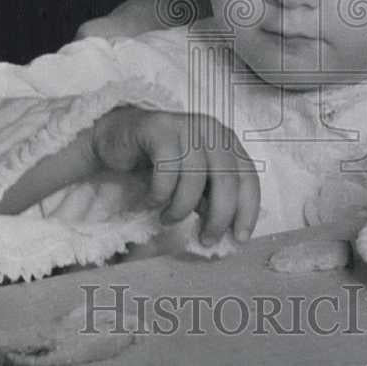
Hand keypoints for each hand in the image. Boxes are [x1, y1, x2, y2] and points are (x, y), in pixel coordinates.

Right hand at [88, 106, 259, 245]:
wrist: (118, 138)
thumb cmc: (160, 164)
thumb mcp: (193, 184)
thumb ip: (212, 199)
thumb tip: (228, 231)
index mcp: (226, 141)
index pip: (248, 177)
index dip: (248, 209)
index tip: (240, 238)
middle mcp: (211, 130)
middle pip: (226, 179)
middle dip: (218, 216)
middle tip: (206, 239)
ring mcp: (186, 126)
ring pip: (195, 177)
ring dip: (181, 208)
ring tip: (168, 219)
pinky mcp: (159, 128)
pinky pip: (166, 169)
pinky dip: (159, 194)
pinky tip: (150, 201)